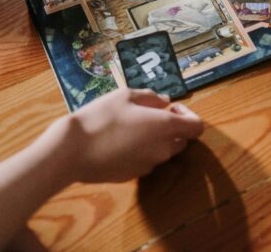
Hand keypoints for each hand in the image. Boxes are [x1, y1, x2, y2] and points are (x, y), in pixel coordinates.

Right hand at [50, 89, 203, 182]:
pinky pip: (146, 160)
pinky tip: (119, 142)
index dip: (189, 116)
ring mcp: (149, 165)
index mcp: (165, 127)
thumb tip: (165, 102)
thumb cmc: (101, 117)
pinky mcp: (135, 175)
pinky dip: (141, 151)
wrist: (73, 151)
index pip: (197, 127)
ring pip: (163, 151)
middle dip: (172, 127)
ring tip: (131, 127)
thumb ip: (151, 97)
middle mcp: (162, 149)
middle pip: (181, 140)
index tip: (171, 108)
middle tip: (149, 115)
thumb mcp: (125, 95)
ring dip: (156, 139)